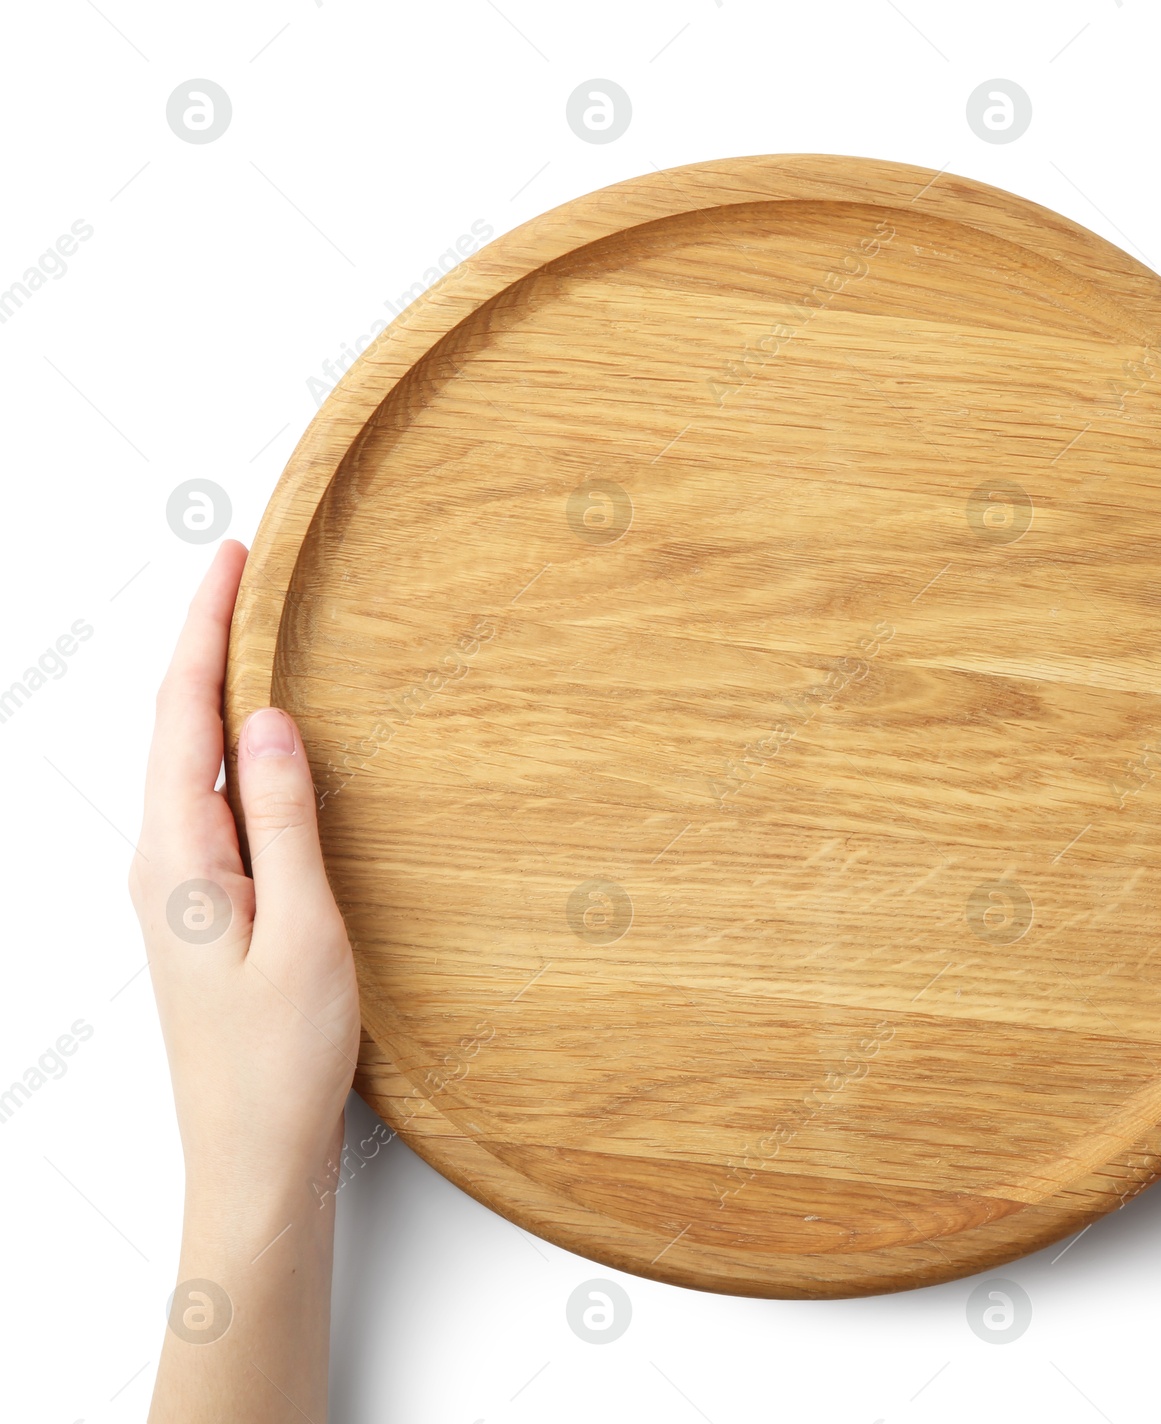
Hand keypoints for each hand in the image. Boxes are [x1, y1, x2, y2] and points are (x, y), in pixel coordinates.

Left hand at [128, 541, 356, 1421]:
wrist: (252, 1153)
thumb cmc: (281, 1056)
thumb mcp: (303, 928)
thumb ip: (283, 818)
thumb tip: (265, 720)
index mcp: (179, 859)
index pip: (182, 716)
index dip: (206, 630)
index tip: (231, 559)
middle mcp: (164, 863)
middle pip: (174, 727)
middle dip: (205, 641)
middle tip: (244, 573)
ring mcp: (179, 887)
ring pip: (189, 763)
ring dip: (214, 691)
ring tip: (252, 633)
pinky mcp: (203, 908)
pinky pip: (209, 801)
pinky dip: (227, 748)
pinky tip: (258, 741)